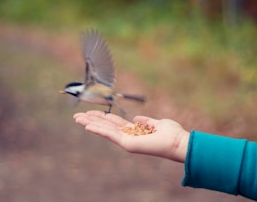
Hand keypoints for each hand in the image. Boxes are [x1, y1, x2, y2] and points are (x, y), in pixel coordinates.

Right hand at [73, 110, 189, 162]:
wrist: (178, 142)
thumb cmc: (171, 134)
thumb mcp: (157, 123)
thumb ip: (146, 121)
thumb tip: (137, 118)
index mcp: (135, 131)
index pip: (115, 123)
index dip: (103, 117)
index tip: (92, 112)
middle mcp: (129, 136)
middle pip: (106, 127)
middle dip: (92, 120)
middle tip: (78, 115)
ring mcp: (127, 141)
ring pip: (105, 131)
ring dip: (91, 124)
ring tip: (77, 119)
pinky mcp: (127, 144)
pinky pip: (110, 135)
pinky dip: (98, 130)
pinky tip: (88, 125)